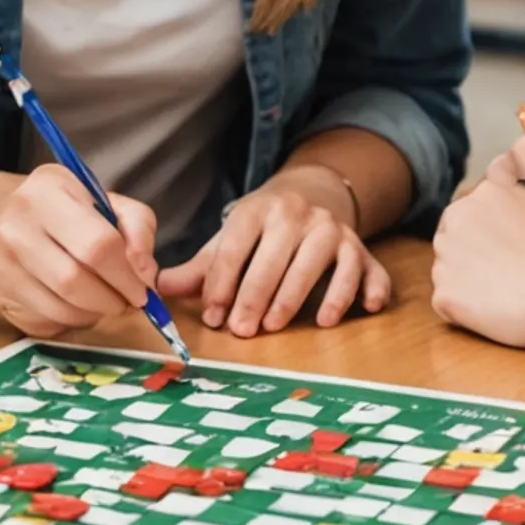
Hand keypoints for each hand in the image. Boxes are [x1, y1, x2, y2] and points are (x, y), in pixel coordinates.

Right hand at [0, 163, 160, 338]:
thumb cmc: (63, 208)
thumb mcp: (105, 199)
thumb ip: (137, 228)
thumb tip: (145, 275)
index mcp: (48, 191)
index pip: (97, 244)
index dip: (127, 275)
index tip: (143, 289)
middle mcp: (17, 225)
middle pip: (75, 281)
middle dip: (112, 299)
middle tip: (128, 301)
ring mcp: (4, 261)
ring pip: (61, 308)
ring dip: (95, 313)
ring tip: (106, 301)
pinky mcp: (1, 292)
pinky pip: (48, 320)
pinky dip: (75, 320)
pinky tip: (81, 305)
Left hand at [155, 167, 387, 335]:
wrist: (312, 194)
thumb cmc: (263, 231)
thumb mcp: (230, 241)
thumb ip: (200, 269)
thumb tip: (158, 289)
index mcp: (258, 211)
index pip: (235, 248)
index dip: (222, 284)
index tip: (213, 316)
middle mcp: (297, 215)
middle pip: (274, 259)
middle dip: (255, 297)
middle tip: (243, 330)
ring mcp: (332, 230)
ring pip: (317, 264)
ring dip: (298, 296)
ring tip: (278, 324)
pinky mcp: (360, 249)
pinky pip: (367, 269)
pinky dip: (366, 289)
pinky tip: (361, 309)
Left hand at [429, 178, 524, 349]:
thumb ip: (516, 208)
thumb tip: (509, 218)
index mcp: (484, 193)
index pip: (468, 217)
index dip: (485, 241)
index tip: (504, 257)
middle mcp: (457, 217)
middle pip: (451, 242)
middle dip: (470, 260)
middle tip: (504, 279)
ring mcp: (445, 255)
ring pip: (447, 273)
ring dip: (469, 286)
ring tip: (507, 296)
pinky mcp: (444, 292)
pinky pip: (448, 304)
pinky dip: (466, 313)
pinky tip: (497, 313)